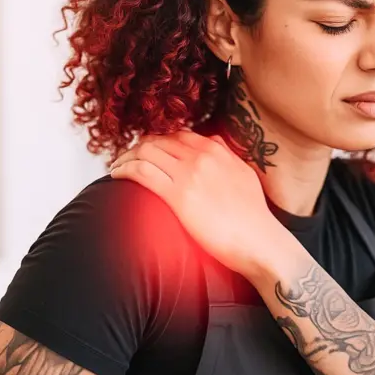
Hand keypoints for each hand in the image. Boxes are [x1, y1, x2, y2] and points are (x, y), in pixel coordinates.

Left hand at [109, 130, 279, 275]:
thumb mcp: (244, 174)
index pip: (178, 134)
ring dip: (125, 157)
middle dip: (137, 147)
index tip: (147, 149)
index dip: (158, 139)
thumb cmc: (253, 216)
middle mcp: (202, 157)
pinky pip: (142, 172)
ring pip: (145, 152)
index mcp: (217, 150)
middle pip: (158, 140)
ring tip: (116, 166)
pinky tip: (116, 175)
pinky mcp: (178, 196)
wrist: (258, 240)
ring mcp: (189, 174)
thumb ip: (227, 155)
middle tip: (126, 158)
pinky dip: (124, 169)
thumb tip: (214, 140)